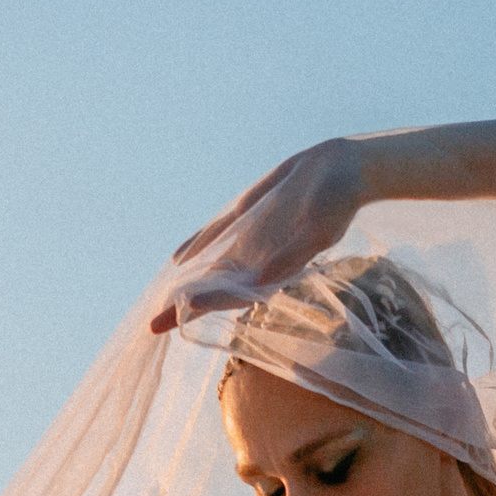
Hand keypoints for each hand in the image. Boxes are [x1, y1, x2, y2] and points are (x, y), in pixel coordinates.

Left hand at [149, 137, 366, 334]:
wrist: (343, 170)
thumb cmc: (339, 203)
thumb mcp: (319, 232)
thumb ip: (292, 257)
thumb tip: (261, 280)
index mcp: (273, 269)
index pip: (234, 293)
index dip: (208, 304)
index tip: (182, 310)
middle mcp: (258, 258)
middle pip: (215, 289)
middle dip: (186, 308)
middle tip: (153, 326)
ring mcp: (251, 238)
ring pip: (212, 267)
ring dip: (187, 284)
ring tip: (160, 306)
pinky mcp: (248, 215)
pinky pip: (215, 234)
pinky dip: (196, 246)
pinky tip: (177, 259)